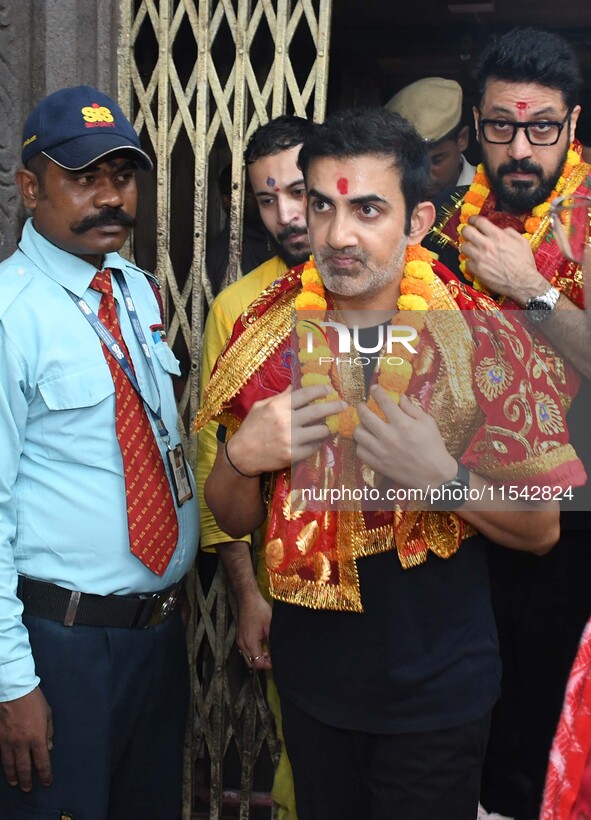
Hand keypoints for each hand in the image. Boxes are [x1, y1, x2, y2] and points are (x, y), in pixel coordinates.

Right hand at [0, 686, 52, 791]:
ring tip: (15, 783)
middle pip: (25, 767)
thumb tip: (48, 748)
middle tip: (28, 789)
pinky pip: (1, 756)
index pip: (42, 761)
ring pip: (10, 765)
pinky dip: (4, 764)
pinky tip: (5, 768)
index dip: (45, 774)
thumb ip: (48, 732)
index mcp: (37, 737)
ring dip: (13, 776)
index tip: (47, 782)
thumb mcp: (47, 714)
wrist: (14, 691)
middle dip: (28, 780)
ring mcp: (8, 742)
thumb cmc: (34, 700)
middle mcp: (22, 743)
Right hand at [228, 385, 345, 474]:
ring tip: (329, 426)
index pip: (305, 394)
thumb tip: (294, 387)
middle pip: (318, 411)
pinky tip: (315, 441)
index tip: (330, 389)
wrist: (242, 455)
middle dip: (334, 406)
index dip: (320, 390)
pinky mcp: (293, 455)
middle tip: (344, 405)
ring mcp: (291, 439)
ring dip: (327, 428)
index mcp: (278, 406)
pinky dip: (317, 443)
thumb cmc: (251, 428)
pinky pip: (314, 447)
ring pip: (320, 431)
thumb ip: (279, 397)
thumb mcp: (260, 407)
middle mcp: (286, 421)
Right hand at [235, 591, 272, 671]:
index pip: (257, 663)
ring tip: (268, 652)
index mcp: (250, 643)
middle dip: (262, 663)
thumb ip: (272, 641)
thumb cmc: (259, 610)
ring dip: (257, 658)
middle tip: (272, 658)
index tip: (276, 661)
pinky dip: (253, 652)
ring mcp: (239, 640)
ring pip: (247, 657)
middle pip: (251, 663)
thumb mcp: (270, 626)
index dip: (267, 665)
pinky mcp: (239, 636)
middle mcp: (242, 644)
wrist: (248, 599)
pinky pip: (245, 650)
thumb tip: (277, 652)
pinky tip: (261, 646)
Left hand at [354, 390, 455, 490]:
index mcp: (403, 424)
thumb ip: (412, 408)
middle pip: (365, 416)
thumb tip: (399, 397)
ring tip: (364, 424)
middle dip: (361, 407)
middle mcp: (389, 436)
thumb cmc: (433, 446)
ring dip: (359, 426)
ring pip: (358, 434)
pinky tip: (367, 441)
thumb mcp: (428, 422)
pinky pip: (360, 451)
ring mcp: (381, 451)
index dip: (376, 392)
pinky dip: (361, 444)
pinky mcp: (377, 464)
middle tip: (362, 405)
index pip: (384, 402)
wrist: (434, 474)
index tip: (374, 388)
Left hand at [461, 215, 546, 304]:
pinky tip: (475, 262)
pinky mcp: (477, 270)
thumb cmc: (524, 263)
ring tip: (470, 248)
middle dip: (466, 230)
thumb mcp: (522, 241)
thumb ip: (509, 232)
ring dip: (466, 246)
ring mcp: (480, 258)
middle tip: (467, 232)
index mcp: (498, 236)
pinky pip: (466, 262)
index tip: (471, 220)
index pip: (479, 222)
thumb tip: (500, 229)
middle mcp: (486, 245)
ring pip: (463, 247)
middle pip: (467, 232)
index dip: (473, 219)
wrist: (523, 282)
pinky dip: (470, 261)